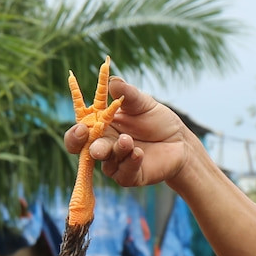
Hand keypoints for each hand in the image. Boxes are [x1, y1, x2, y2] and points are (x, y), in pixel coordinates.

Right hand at [63, 77, 202, 187]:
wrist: (179, 140)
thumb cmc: (156, 120)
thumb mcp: (142, 102)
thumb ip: (126, 93)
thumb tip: (112, 79)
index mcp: (101, 128)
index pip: (80, 134)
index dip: (76, 134)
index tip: (82, 128)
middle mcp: (105, 147)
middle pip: (86, 152)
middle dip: (92, 148)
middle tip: (97, 147)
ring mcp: (116, 163)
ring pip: (106, 164)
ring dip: (116, 152)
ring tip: (127, 141)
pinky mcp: (131, 176)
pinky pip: (124, 174)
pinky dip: (130, 163)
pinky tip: (138, 154)